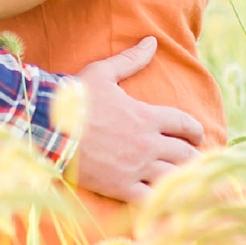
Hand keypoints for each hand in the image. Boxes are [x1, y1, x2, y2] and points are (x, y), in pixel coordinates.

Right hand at [72, 37, 204, 203]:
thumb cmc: (75, 97)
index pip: (184, 124)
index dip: (195, 130)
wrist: (48, 126)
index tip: (197, 135)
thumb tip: (152, 41)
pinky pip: (151, 200)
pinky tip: (165, 204)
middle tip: (194, 161)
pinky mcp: (121, 187)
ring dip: (183, 180)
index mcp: (147, 116)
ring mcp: (136, 167)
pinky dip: (161, 202)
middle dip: (193, 157)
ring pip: (174, 178)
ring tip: (186, 183)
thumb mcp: (104, 72)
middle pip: (185, 155)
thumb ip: (131, 59)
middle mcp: (147, 143)